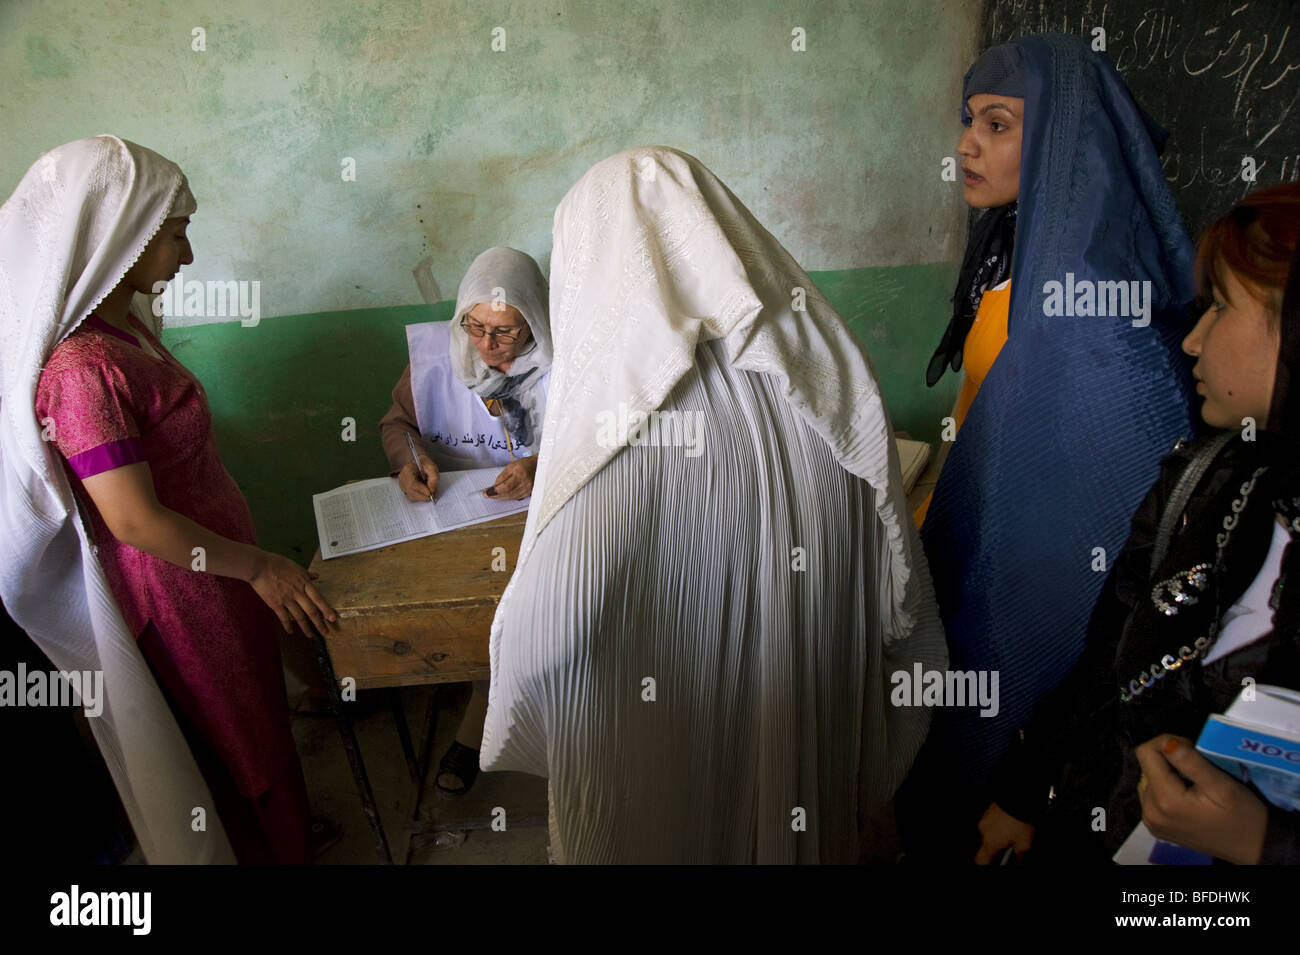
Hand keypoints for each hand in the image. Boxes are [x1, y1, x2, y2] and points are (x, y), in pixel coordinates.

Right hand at [249, 551, 337, 637]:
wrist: (259, 566)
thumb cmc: (277, 563)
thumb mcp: (296, 566)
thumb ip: (307, 574)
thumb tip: (316, 576)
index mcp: (304, 583)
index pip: (318, 599)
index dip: (326, 610)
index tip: (333, 618)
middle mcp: (297, 593)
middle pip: (311, 611)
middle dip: (319, 623)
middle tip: (325, 632)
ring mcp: (286, 599)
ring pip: (299, 617)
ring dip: (306, 627)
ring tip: (310, 635)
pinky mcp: (275, 604)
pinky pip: (284, 618)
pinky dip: (288, 626)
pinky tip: (291, 632)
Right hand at [398, 454, 438, 500]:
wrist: (419, 463)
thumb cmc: (425, 464)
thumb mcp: (432, 467)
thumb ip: (434, 478)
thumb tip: (432, 490)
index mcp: (408, 469)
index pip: (412, 483)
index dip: (421, 489)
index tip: (429, 493)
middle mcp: (403, 477)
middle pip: (410, 491)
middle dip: (422, 496)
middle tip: (431, 496)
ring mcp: (402, 484)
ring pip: (411, 496)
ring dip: (421, 497)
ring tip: (428, 492)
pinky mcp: (405, 489)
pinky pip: (411, 497)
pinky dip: (419, 497)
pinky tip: (423, 492)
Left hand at [487, 455, 538, 499]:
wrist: (537, 466)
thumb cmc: (524, 464)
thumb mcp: (510, 466)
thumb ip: (502, 477)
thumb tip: (494, 486)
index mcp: (521, 474)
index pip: (506, 486)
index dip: (495, 491)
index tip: (486, 493)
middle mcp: (526, 483)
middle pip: (508, 493)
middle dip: (496, 495)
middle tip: (487, 494)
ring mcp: (528, 489)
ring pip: (511, 497)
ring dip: (501, 497)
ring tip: (492, 495)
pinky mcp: (529, 493)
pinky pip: (515, 497)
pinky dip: (507, 497)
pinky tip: (502, 495)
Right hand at [974, 802, 1035, 863]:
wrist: (1019, 797)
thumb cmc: (1020, 819)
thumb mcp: (1025, 843)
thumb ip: (1019, 855)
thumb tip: (1018, 858)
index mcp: (990, 842)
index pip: (980, 860)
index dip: (985, 864)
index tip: (991, 864)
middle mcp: (984, 830)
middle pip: (987, 845)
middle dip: (998, 846)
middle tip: (1011, 844)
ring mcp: (985, 818)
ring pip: (990, 832)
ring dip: (999, 833)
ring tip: (1014, 830)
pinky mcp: (989, 808)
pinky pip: (992, 821)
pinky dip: (1000, 823)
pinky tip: (1012, 822)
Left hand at [1135, 734, 1268, 864]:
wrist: (1253, 848)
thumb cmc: (1243, 816)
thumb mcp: (1222, 785)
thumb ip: (1192, 763)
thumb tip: (1167, 742)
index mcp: (1164, 800)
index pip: (1145, 752)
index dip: (1167, 743)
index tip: (1192, 749)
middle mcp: (1150, 812)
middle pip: (1147, 766)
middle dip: (1169, 759)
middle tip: (1198, 767)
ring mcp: (1151, 821)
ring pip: (1148, 779)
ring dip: (1168, 774)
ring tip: (1195, 782)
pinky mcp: (1156, 826)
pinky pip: (1152, 796)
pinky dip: (1167, 789)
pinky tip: (1188, 795)